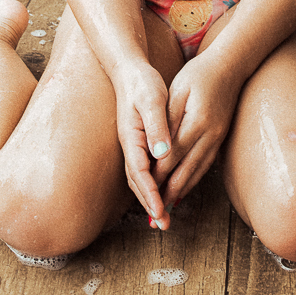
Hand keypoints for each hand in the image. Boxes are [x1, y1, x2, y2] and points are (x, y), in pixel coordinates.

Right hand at [112, 61, 173, 227]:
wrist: (131, 70)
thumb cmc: (142, 83)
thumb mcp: (152, 100)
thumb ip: (157, 126)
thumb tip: (162, 154)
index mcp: (131, 138)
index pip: (140, 173)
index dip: (150, 193)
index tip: (161, 210)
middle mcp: (130, 145)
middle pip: (137, 182)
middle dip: (150, 203)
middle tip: (164, 224)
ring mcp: (133, 145)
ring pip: (140, 178)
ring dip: (151, 197)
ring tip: (164, 215)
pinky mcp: (140, 142)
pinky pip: (146, 169)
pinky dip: (153, 184)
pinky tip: (165, 190)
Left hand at [152, 52, 241, 207]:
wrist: (229, 65)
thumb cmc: (198, 73)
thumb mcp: (178, 91)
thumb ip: (168, 120)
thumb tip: (159, 150)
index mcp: (197, 122)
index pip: (172, 156)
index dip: (157, 175)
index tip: (143, 190)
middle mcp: (210, 135)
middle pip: (186, 171)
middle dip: (168, 192)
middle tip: (154, 213)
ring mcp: (218, 138)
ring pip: (198, 171)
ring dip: (181, 191)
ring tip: (166, 208)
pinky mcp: (221, 138)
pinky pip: (206, 165)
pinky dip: (193, 179)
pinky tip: (184, 188)